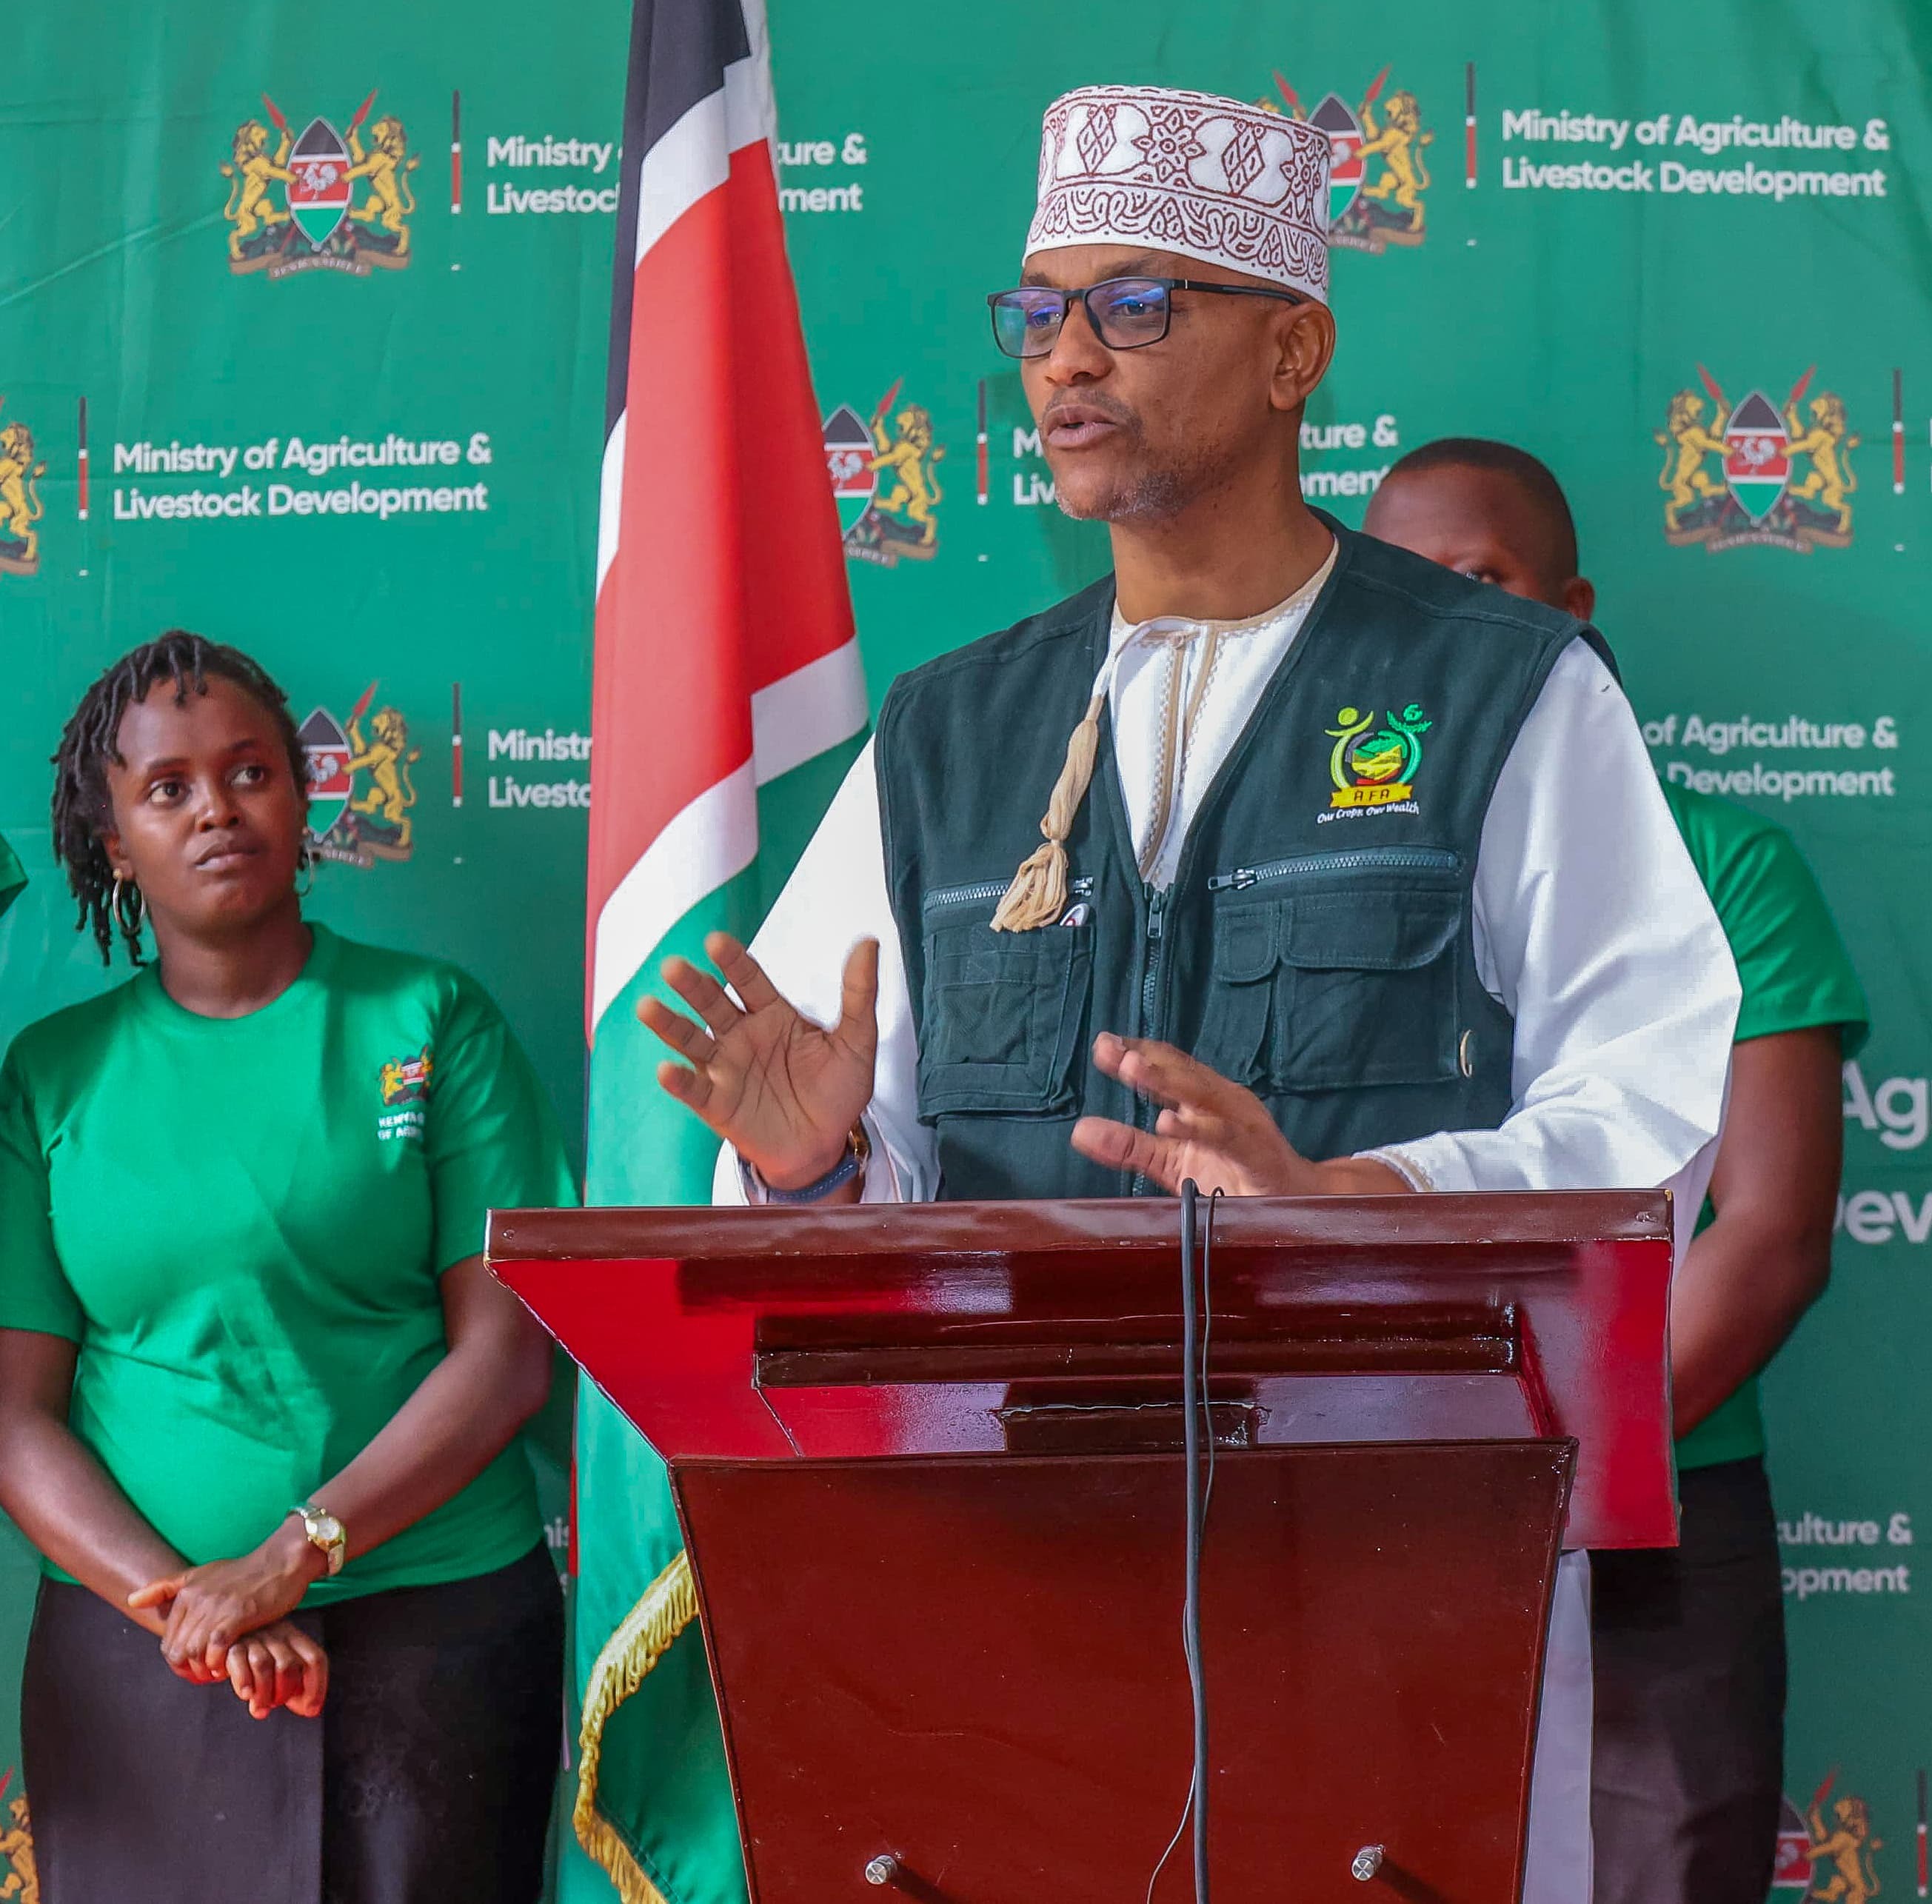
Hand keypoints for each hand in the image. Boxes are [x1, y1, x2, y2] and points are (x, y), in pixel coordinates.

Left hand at [128, 1517, 324, 1679]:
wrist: (281, 1562)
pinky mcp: (237, 1615)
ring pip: (193, 1653)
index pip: (168, 1640)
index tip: (197, 1665)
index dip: (180, 1661)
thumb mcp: (203, 1573)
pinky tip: (228, 1664)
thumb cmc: (245, 1572)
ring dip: (204, 1669)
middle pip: (178, 1650)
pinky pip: (215, 1650)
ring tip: (217, 1671)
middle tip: (207, 1674)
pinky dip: (218, 1663)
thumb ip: (167, 1586)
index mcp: (186, 1592)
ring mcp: (216, 1607)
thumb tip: (131, 1599)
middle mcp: (196, 1599)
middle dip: (189, 1669)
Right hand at [225, 1618, 328, 1719]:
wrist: (226, 1639)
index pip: (315, 1658)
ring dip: (262, 1694)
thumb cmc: (258, 1656)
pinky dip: (242, 1683)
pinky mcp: (231, 1645)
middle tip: (275, 1703)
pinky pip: (237, 1662)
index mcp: (295, 1637)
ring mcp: (254, 1638)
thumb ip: (292, 1685)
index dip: (317, 1687)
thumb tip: (308, 1709)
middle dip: (283, 1692)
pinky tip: (245, 1695)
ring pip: (262, 1665)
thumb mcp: (280, 1664)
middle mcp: (277, 1633)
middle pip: (287, 1665)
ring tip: (260, 1706)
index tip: (311, 1710)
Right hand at [639, 932, 878, 1190]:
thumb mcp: (856, 1042)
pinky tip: (666, 1069)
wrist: (826, 1144)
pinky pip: (694, 1090)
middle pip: (712, 1004)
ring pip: (692, 1040)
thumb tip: (869, 944)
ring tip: (648, 1006)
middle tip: (674, 967)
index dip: (732, 961)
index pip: (748, 980)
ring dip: (670, 1024)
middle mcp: (741, 1035)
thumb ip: (859, 994)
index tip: (716, 942)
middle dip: (693, 986)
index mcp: (772, 1013)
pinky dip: (679, 1081)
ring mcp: (725, 1068)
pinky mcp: (717, 1103)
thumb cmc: (837, 1090)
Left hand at [1069, 1033, 1409, 1195]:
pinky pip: (1227, 1138)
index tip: (1102, 1045)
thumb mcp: (1173, 1162)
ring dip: (1169, 1081)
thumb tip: (1079, 1130)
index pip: (1171, 1067)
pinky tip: (1168, 1122)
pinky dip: (1198, 1128)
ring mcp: (1245, 1127)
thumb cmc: (1235, 1179)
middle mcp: (1227, 1103)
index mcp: (1207, 1100)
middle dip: (1148, 1061)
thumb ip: (1129, 1146)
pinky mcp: (1258, 1156)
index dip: (1138, 1053)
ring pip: (1205, 1097)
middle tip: (1111, 1051)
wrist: (1302, 1206)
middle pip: (1184, 1075)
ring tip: (1132, 1070)